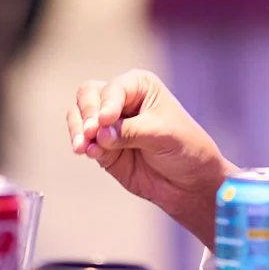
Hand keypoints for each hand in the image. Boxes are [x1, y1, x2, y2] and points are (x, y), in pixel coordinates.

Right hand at [67, 70, 232, 244]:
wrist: (190, 183)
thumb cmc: (185, 148)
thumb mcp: (161, 135)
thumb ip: (129, 132)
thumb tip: (99, 135)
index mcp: (139, 86)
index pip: (113, 88)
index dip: (107, 103)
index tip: (105, 121)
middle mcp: (121, 101)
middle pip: (88, 96)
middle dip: (86, 114)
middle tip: (89, 133)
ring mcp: (109, 125)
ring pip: (79, 117)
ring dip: (78, 130)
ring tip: (82, 147)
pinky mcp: (103, 148)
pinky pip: (84, 142)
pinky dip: (84, 146)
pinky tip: (90, 153)